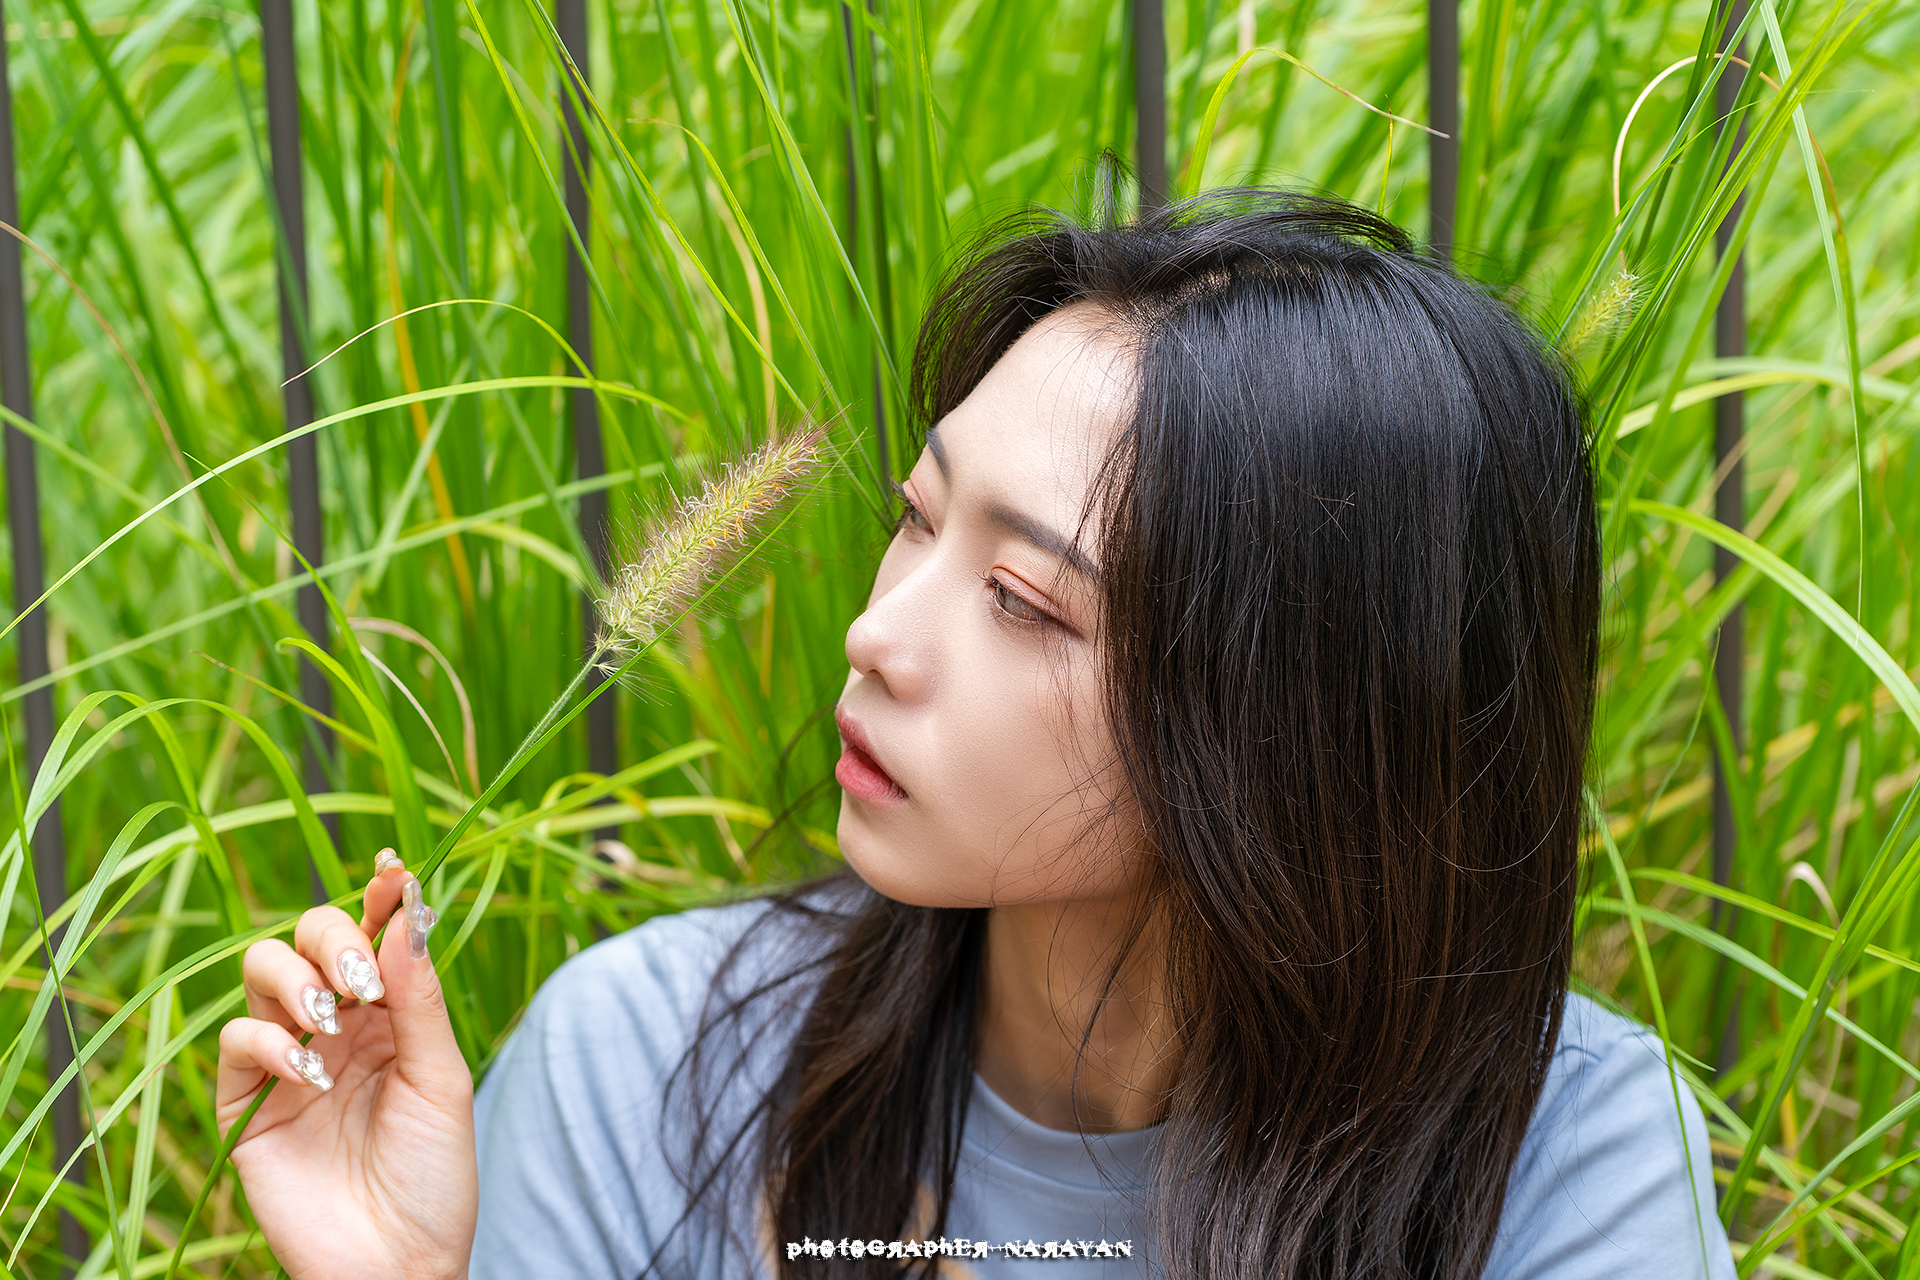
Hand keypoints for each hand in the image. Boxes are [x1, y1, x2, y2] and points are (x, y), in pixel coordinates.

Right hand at [217, 852, 475, 1279]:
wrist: (396, 1261)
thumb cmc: (434, 1176)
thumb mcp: (443, 1079)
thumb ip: (419, 997)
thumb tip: (408, 912)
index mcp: (394, 1013)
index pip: (378, 934)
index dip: (382, 897)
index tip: (394, 871)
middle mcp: (340, 1024)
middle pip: (312, 933)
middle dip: (336, 938)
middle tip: (362, 984)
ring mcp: (290, 1058)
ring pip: (263, 968)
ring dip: (296, 979)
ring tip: (332, 1023)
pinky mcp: (247, 1102)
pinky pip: (236, 1038)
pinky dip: (269, 1040)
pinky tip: (308, 1073)